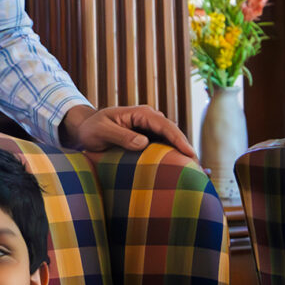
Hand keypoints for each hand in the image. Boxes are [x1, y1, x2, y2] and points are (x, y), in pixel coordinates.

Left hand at [60, 104, 196, 159]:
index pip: (164, 125)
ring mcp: (150, 128)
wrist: (85, 129)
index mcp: (140, 113)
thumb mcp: (102, 131)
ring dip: (182, 153)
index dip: (178, 139)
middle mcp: (149, 118)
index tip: (189, 153)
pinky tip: (180, 168)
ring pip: (171, 140)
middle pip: (173, 132)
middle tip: (198, 167)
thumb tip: (143, 143)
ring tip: (195, 171)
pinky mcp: (148, 138)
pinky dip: (173, 156)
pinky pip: (164, 146)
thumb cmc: (91, 129)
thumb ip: (121, 136)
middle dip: (186, 147)